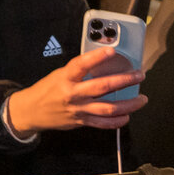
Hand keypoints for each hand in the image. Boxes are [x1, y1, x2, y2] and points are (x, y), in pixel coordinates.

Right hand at [5, 47, 146, 133]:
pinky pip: (103, 124)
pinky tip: (127, 116)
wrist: (32, 111)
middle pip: (102, 87)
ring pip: (108, 108)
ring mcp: (79, 109)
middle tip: (138, 75)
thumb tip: (100, 64)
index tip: (111, 51)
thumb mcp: (58, 75)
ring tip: (141, 99)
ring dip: (128, 104)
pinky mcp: (82, 122)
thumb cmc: (46, 90)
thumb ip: (78, 72)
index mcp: (65, 78)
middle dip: (124, 80)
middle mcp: (73, 94)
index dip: (97, 57)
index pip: (81, 65)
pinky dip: (118, 121)